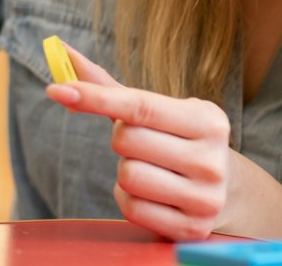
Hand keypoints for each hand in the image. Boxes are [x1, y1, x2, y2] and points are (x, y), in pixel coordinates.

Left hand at [45, 45, 229, 239]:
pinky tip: (153, 195)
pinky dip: (129, 200)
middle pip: (125, 141)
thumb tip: (63, 52)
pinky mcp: (192, 229)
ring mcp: (206, 198)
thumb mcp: (154, 110)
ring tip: (152, 170)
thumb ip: (107, 85)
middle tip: (145, 145)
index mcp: (207, 121)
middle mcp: (212, 159)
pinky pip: (131, 209)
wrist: (224, 190)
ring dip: (125, 173)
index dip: (94, 97)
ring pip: (127, 176)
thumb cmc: (175, 139)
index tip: (56, 89)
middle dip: (121, 141)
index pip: (139, 106)